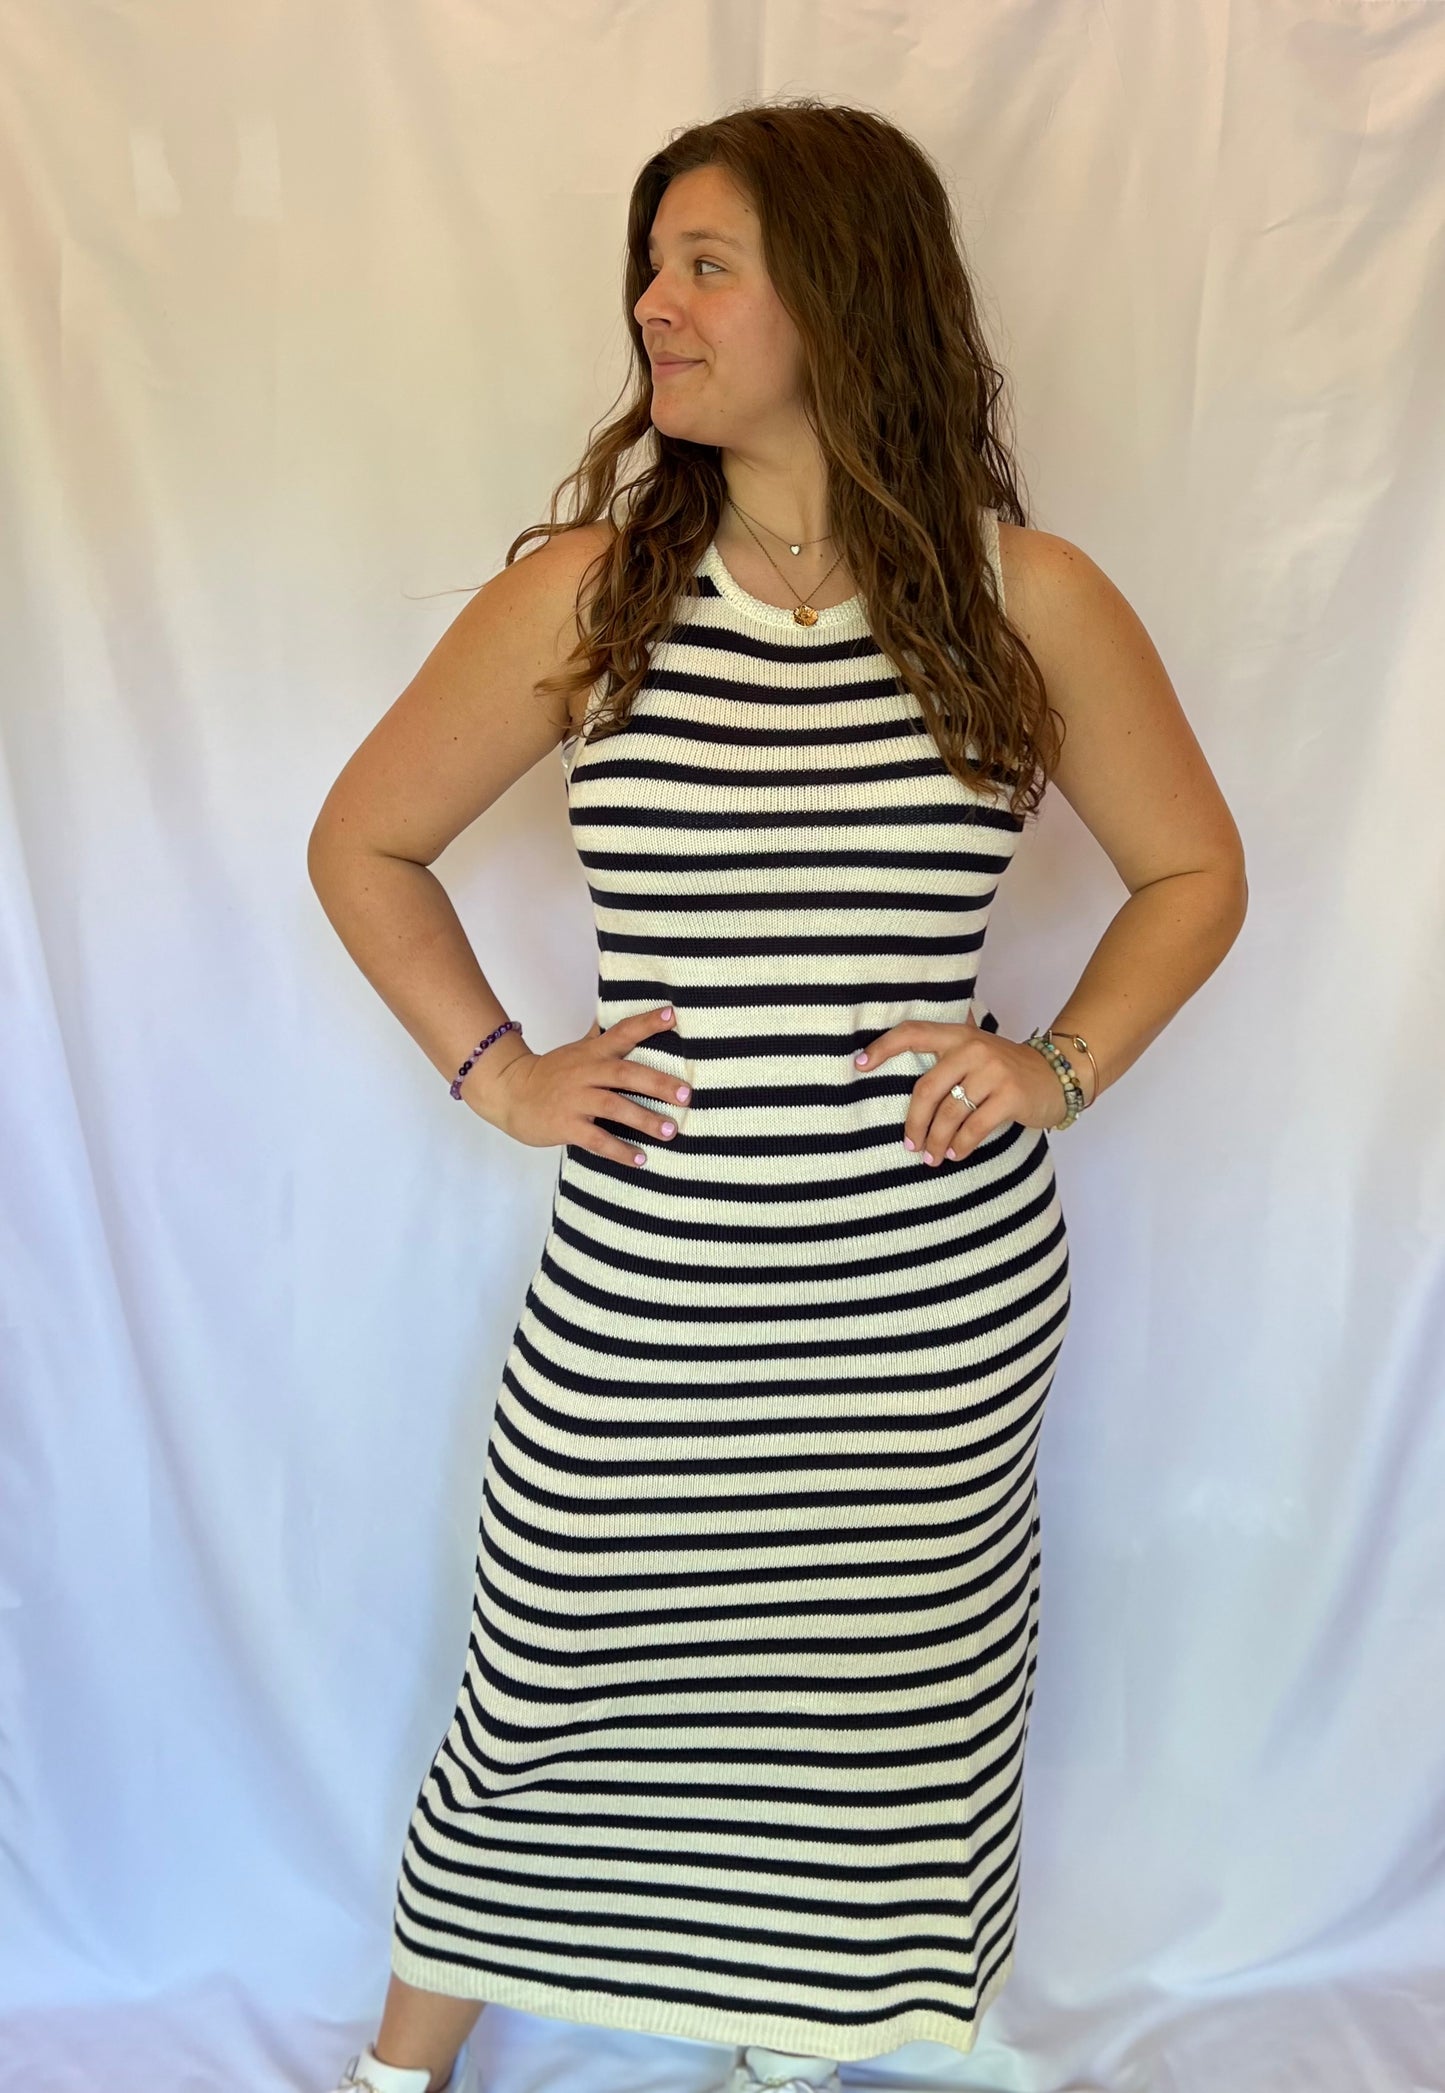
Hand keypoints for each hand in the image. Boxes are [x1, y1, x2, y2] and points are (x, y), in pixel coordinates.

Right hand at [470, 1004, 688, 1167]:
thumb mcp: (577, 1051)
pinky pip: (596, 1139)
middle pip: (625, 1073)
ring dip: (644, 1120)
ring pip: (614, 1107)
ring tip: (670, 1131)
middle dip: (657, 1083)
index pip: (623, 1032)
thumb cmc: (551, 1074)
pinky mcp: (566, 1125)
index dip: (647, 1023)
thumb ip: (603, 1039)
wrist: (510, 1092)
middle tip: (686, 1095)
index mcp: (592, 1053)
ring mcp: (575, 1100)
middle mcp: (586, 1072)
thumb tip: (632, 1021)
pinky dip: (619, 1150)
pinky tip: (640, 1159)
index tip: (672, 1015)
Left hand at [852, 1013, 1069, 1163]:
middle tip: (909, 1144)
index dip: (884, 1047)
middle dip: (914, 1121)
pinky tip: (954, 1155)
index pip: (913, 1033)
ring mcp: (993, 1071)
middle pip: (927, 1088)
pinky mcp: (1010, 1095)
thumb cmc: (1005, 1070)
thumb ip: (945, 1058)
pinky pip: (974, 1127)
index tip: (859, 1065)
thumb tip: (899, 1079)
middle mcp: (973, 1048)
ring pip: (950, 1113)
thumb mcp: (977, 1052)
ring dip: (936, 1141)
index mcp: (958, 1035)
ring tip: (931, 1156)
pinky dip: (961, 1146)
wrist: (1057, 1075)